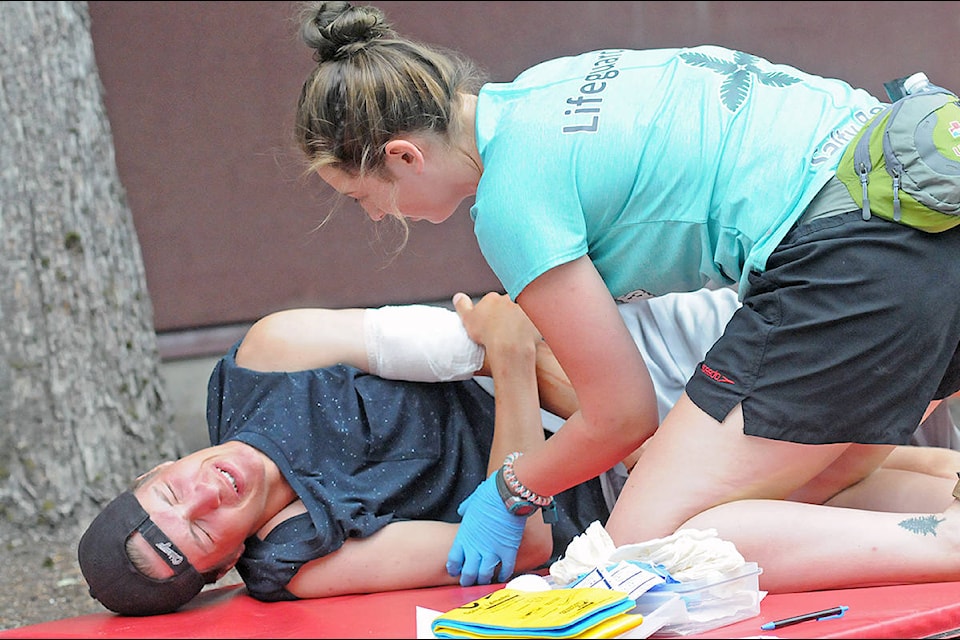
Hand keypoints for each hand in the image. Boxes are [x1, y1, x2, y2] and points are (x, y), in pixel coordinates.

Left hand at [446, 471, 525, 585]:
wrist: (507, 494)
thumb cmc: (489, 494)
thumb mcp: (471, 501)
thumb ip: (465, 508)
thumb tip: (462, 510)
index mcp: (464, 535)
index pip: (454, 560)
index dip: (454, 569)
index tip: (456, 572)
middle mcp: (476, 547)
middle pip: (468, 573)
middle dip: (467, 580)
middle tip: (469, 583)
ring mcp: (492, 550)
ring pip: (484, 575)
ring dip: (484, 580)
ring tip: (484, 582)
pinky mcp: (508, 550)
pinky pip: (505, 569)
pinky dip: (503, 575)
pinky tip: (503, 576)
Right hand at [452, 292, 541, 377]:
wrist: (509, 345)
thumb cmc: (488, 334)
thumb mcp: (467, 319)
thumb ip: (462, 306)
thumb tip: (458, 296)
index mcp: (493, 298)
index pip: (491, 302)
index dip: (490, 313)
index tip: (490, 324)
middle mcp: (510, 298)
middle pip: (507, 305)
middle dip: (505, 314)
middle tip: (502, 330)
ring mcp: (524, 307)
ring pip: (520, 311)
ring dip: (518, 319)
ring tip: (514, 335)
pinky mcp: (537, 317)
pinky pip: (534, 320)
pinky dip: (530, 327)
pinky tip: (526, 336)